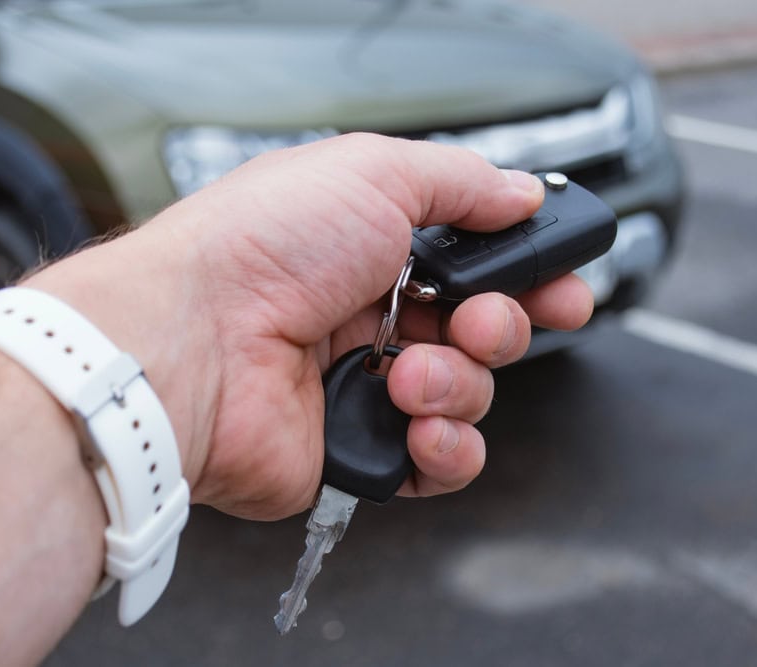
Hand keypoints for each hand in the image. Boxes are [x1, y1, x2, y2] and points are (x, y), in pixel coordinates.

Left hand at [26, 134, 593, 519]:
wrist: (192, 342)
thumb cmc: (259, 249)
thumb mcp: (371, 174)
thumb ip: (459, 182)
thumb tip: (520, 194)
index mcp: (372, 248)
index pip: (475, 264)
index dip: (528, 275)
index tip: (565, 282)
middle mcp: (369, 316)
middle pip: (483, 331)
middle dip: (504, 326)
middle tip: (484, 321)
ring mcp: (362, 385)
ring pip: (469, 395)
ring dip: (460, 382)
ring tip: (409, 370)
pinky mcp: (353, 450)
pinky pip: (439, 463)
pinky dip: (447, 447)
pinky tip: (417, 422)